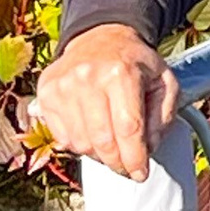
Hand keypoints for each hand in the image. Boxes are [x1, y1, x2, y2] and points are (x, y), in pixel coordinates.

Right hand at [33, 24, 181, 181]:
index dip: (136, 158)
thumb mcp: (163, 81)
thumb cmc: (134, 63)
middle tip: (127, 166)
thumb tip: (149, 148)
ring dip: (99, 154)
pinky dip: (80, 144)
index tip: (141, 173)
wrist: (101, 37)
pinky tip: (92, 130)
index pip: (128, 128)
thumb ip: (163, 116)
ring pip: (81, 144)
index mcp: (121, 72)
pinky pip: (63, 138)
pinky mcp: (46, 94)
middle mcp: (88, 77)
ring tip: (111, 143)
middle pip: (103, 141)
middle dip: (118, 162)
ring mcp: (63, 86)